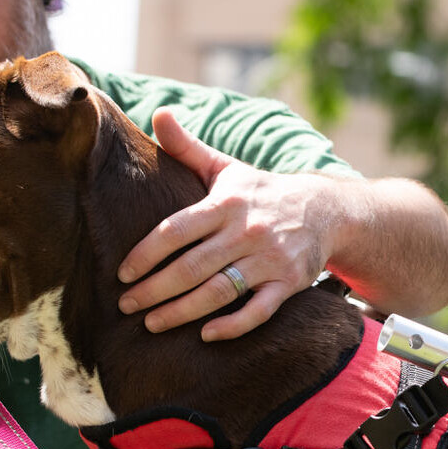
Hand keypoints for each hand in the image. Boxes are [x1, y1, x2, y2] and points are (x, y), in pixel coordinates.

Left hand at [117, 108, 341, 341]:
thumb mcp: (227, 167)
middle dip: (153, 289)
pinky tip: (206, 335)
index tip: (121, 273)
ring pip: (218, 292)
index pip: (175, 230)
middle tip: (125, 305)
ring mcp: (269, 260)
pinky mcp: (289, 283)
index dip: (145, 254)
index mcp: (226, 203)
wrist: (326, 210)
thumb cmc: (263, 191)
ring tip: (151, 324)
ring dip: (181, 312)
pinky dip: (232, 326)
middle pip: (191, 267)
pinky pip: (258, 311)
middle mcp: (247, 232)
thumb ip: (188, 147)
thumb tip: (158, 112)